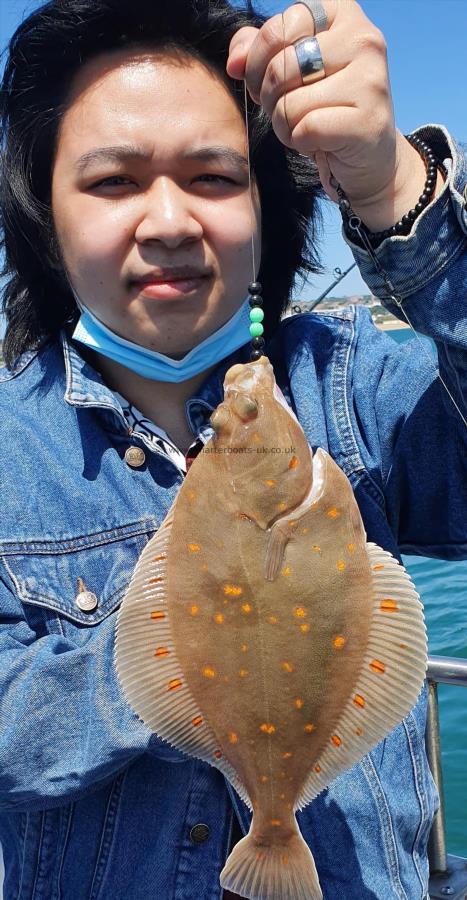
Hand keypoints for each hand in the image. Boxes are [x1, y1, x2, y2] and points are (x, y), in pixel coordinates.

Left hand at [227, 0, 431, 231]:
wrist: (367, 154)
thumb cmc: (325, 106)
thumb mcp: (291, 70)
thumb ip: (258, 50)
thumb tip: (235, 62)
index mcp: (342, 14)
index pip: (278, 29)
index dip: (258, 61)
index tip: (266, 81)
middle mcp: (363, 39)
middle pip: (281, 67)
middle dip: (268, 97)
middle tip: (284, 109)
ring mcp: (370, 80)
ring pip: (291, 101)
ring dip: (283, 124)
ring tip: (302, 126)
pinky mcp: (367, 121)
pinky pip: (306, 128)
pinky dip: (299, 141)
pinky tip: (315, 142)